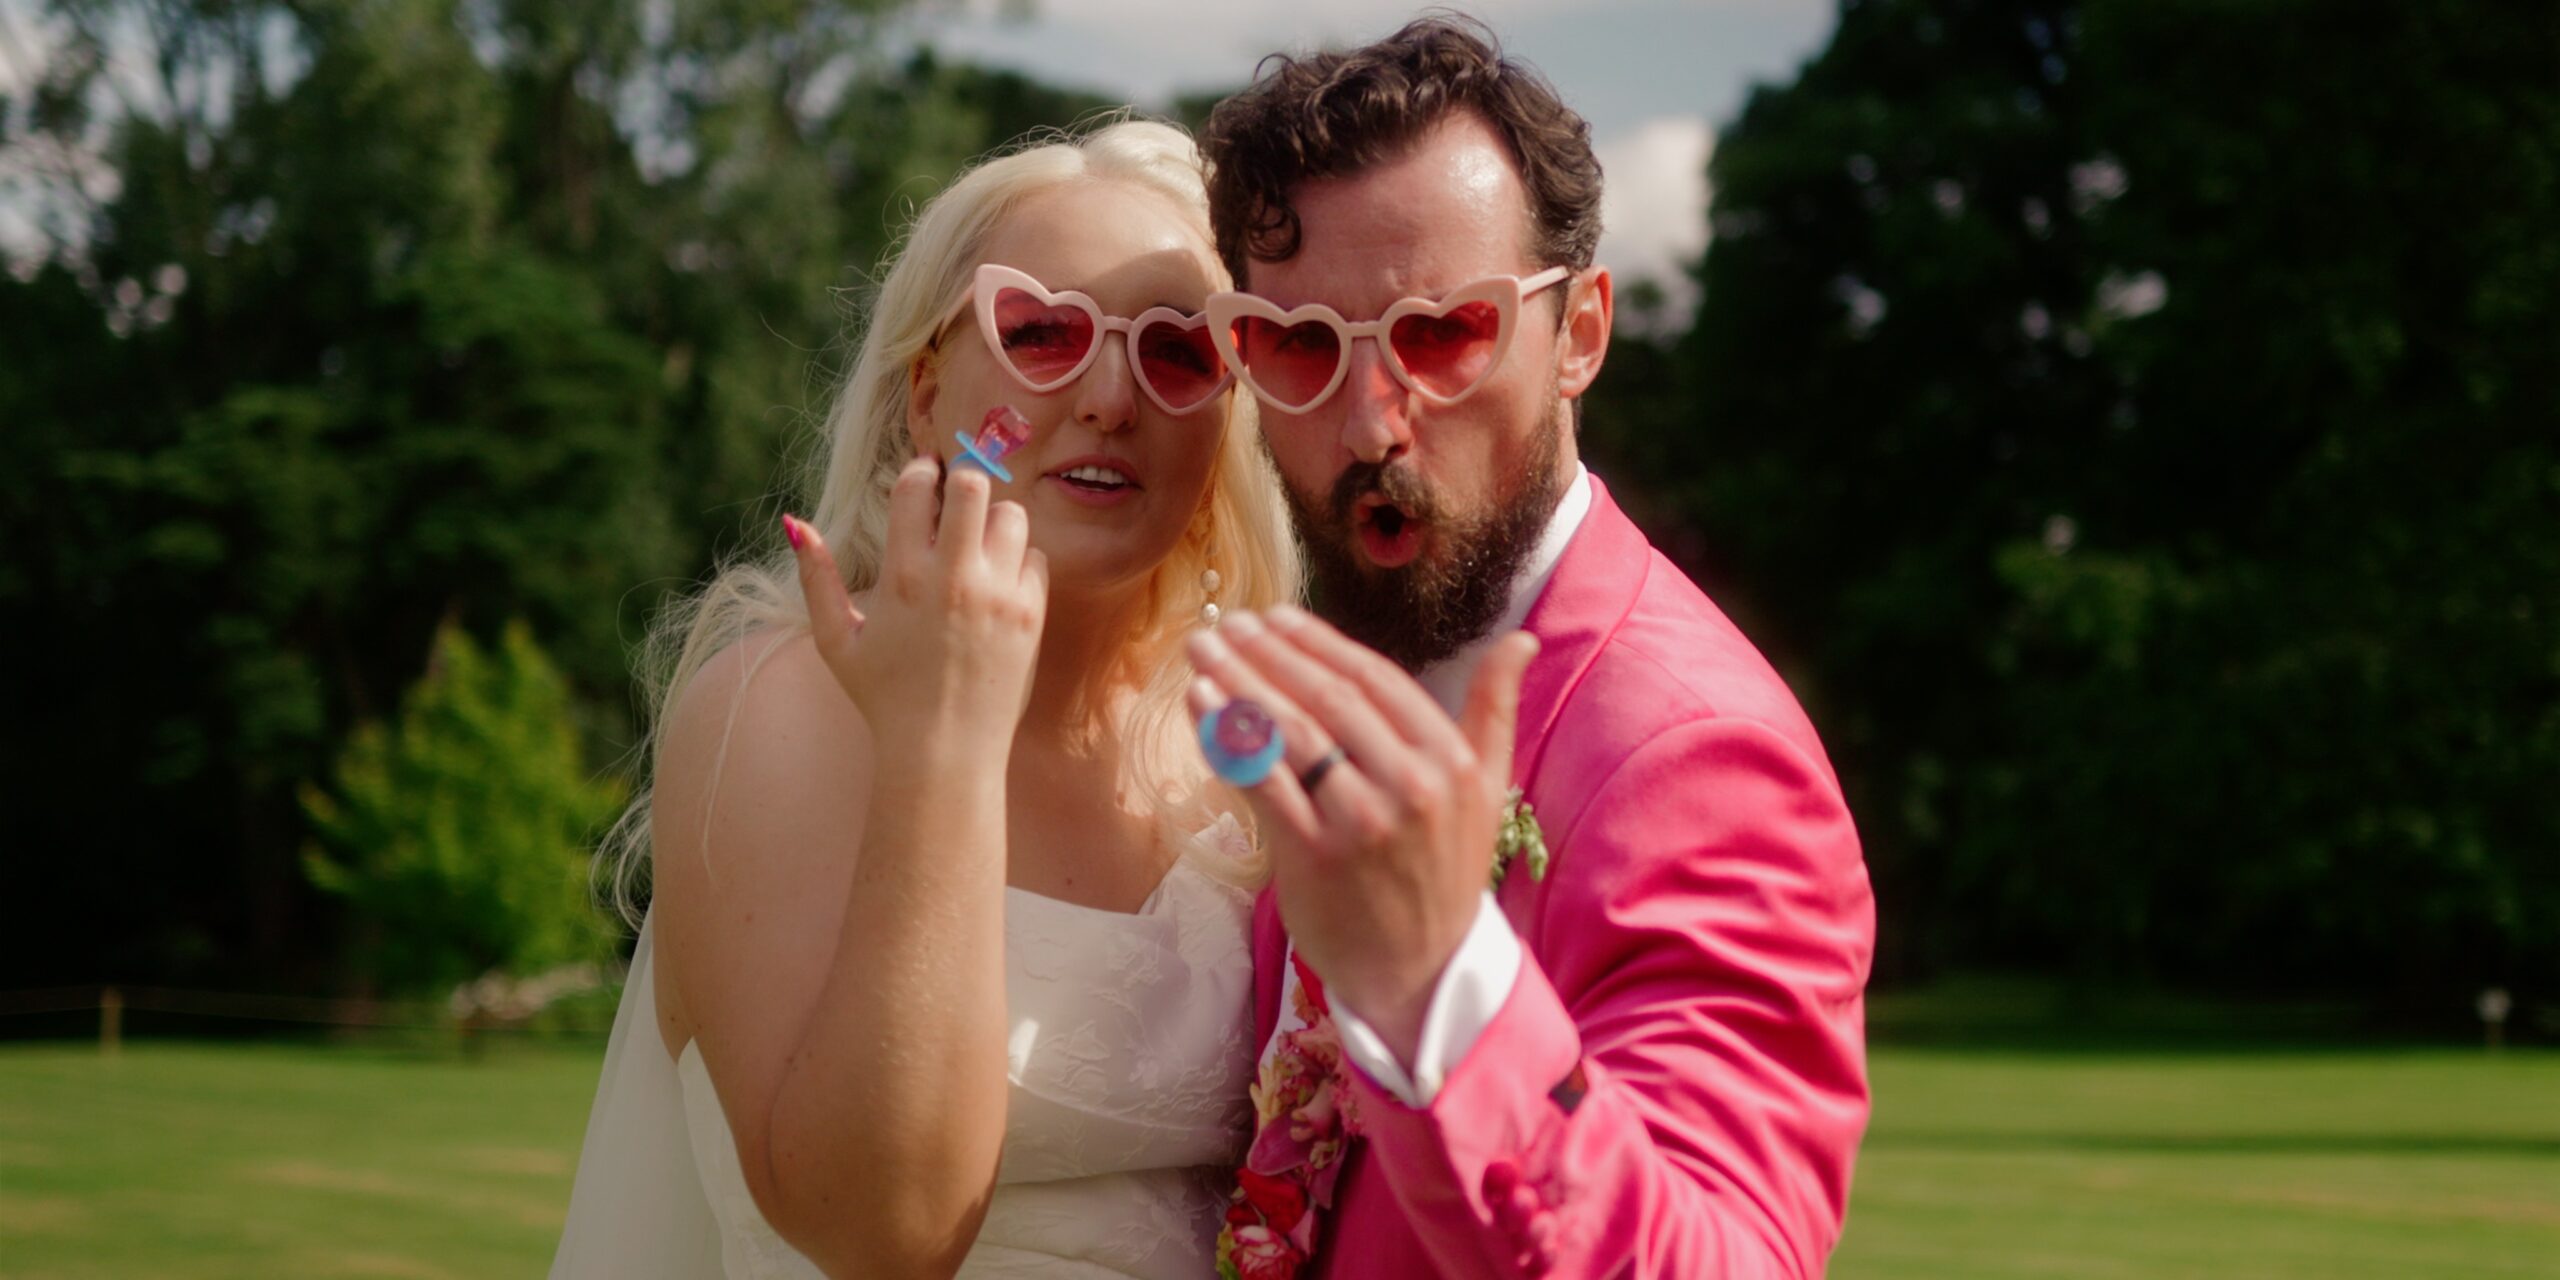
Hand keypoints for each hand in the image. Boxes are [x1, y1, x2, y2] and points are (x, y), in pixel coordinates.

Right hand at [786, 456, 1047, 746]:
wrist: (942, 749)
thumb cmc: (883, 696)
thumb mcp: (835, 640)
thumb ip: (816, 577)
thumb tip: (795, 522)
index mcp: (902, 576)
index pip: (916, 486)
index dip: (920, 471)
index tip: (925, 479)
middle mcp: (952, 578)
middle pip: (974, 484)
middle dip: (965, 484)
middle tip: (958, 503)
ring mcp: (997, 595)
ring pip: (1012, 516)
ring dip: (995, 522)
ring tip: (979, 547)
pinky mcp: (1030, 615)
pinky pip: (1036, 559)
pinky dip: (1020, 563)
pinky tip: (999, 585)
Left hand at [1184, 606, 1537, 1059]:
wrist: (1419, 969)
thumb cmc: (1445, 872)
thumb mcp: (1487, 788)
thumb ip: (1493, 710)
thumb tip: (1521, 639)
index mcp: (1448, 759)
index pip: (1374, 679)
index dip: (1319, 642)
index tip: (1276, 616)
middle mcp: (1410, 784)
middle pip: (1325, 698)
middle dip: (1268, 653)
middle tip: (1227, 624)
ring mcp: (1360, 820)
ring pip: (1290, 732)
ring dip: (1238, 683)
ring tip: (1202, 651)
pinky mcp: (1314, 854)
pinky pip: (1262, 781)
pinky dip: (1227, 737)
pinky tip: (1200, 705)